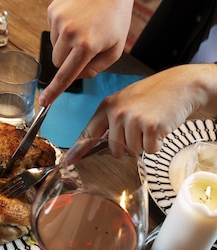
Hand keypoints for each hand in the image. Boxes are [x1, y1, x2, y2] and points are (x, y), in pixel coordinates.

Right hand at [39, 0, 136, 105]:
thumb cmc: (116, 17)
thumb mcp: (116, 49)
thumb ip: (96, 69)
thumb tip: (76, 75)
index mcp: (87, 45)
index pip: (65, 76)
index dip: (54, 92)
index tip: (43, 102)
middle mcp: (69, 33)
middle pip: (58, 63)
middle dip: (68, 61)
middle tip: (86, 47)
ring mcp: (59, 20)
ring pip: (54, 48)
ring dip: (66, 45)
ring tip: (84, 28)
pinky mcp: (52, 10)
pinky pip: (52, 32)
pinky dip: (63, 30)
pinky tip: (77, 18)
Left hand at [82, 64, 216, 155]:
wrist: (180, 86)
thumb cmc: (152, 96)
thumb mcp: (125, 102)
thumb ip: (109, 122)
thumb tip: (94, 147)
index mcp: (107, 106)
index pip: (88, 133)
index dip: (78, 151)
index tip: (69, 162)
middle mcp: (116, 112)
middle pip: (114, 150)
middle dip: (127, 146)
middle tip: (140, 129)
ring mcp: (132, 119)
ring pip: (132, 151)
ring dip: (143, 144)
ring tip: (150, 125)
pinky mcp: (149, 127)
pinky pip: (149, 150)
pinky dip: (156, 144)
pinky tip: (159, 128)